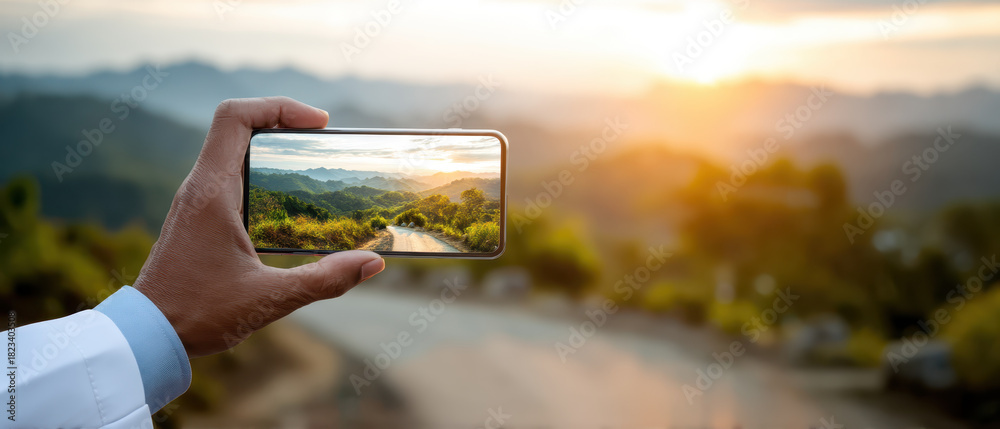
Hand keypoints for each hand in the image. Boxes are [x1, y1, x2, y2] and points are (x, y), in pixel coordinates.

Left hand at [133, 97, 384, 357]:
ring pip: (232, 149)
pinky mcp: (196, 217)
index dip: (279, 106)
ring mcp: (195, 201)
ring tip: (310, 165)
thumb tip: (373, 264)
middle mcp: (199, 187)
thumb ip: (325, 280)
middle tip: (322, 142)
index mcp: (212, 192)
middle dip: (284, 123)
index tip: (319, 124)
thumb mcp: (269, 299)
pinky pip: (229, 174)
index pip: (235, 117)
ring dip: (272, 147)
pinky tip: (285, 201)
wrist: (146, 337)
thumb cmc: (198, 314)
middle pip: (238, 126)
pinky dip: (260, 172)